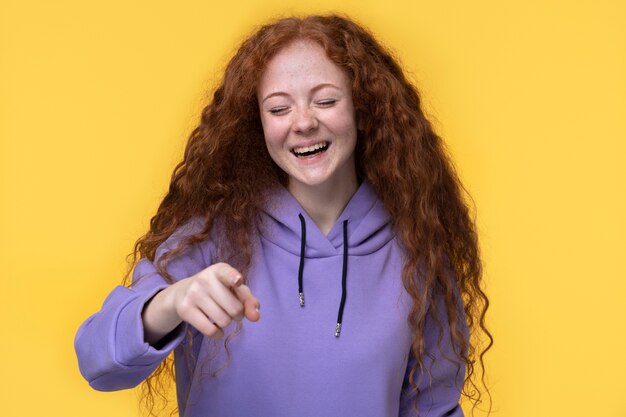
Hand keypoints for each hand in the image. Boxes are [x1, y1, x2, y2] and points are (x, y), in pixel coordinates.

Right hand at [142, 262, 260, 343]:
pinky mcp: (185, 309)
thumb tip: (255, 317)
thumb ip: (249, 301)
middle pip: (235, 309)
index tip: (238, 281)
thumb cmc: (218, 290)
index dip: (234, 278)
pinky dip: (218, 334)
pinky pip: (210, 331)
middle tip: (230, 309)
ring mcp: (193, 293)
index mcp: (220, 270)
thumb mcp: (234, 290)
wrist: (183, 292)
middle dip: (238, 314)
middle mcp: (205, 279)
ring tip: (220, 314)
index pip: (228, 274)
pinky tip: (216, 328)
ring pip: (224, 321)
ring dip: (227, 323)